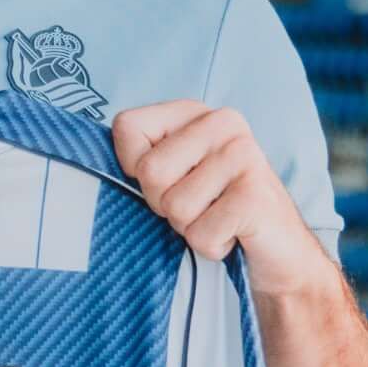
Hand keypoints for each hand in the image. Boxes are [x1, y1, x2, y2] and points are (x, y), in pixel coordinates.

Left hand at [111, 100, 332, 297]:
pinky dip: (211, 247)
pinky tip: (234, 235)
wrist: (278, 254)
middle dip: (165, 206)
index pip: (126, 126)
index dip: (133, 168)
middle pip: (149, 172)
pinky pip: (201, 233)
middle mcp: (223, 122)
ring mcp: (245, 155)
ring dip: (191, 229)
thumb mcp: (174, 177)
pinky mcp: (256, 195)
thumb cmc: (215, 213)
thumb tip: (89, 159)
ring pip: (174, 208)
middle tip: (199, 207)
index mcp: (196, 112)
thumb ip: (141, 159)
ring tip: (218, 220)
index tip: (166, 182)